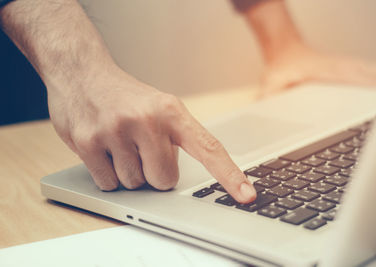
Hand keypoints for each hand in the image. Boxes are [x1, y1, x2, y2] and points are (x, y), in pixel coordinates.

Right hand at [47, 66, 255, 202]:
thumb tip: (176, 179)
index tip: (247, 195)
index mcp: (172, 111)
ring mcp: (115, 130)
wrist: (82, 73)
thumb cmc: (127, 97)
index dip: (229, 175)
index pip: (208, 149)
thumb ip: (175, 139)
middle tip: (141, 149)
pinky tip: (104, 149)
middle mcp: (147, 119)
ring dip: (129, 172)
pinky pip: (109, 184)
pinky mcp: (88, 143)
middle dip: (154, 173)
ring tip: (120, 144)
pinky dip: (108, 174)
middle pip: (164, 180)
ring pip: (135, 184)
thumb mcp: (160, 107)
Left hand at [260, 43, 375, 97]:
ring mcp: (337, 64)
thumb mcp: (270, 81)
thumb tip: (265, 102)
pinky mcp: (339, 66)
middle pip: (360, 72)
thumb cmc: (279, 65)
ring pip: (363, 69)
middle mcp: (331, 66)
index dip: (361, 81)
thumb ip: (268, 94)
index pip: (344, 76)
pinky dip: (375, 71)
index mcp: (318, 70)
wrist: (282, 48)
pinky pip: (361, 68)